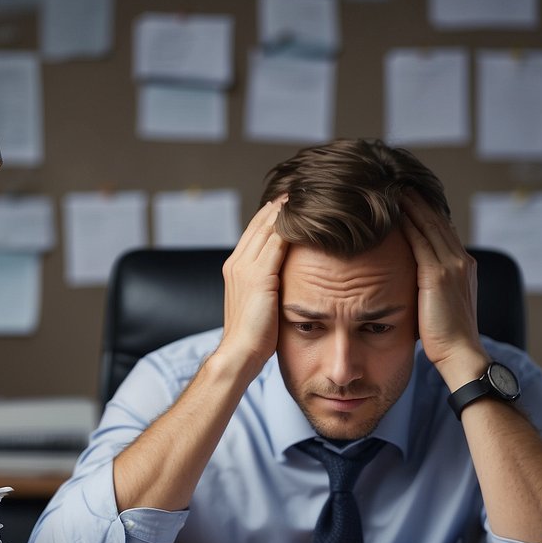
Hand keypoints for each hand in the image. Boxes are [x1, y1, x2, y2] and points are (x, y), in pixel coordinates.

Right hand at [216, 197, 289, 374]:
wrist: (239, 353)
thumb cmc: (253, 337)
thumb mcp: (259, 304)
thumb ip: (267, 286)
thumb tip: (284, 280)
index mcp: (234, 268)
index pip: (254, 232)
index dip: (271, 215)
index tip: (289, 201)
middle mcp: (236, 262)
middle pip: (260, 223)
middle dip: (280, 205)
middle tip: (300, 188)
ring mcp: (245, 267)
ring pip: (269, 228)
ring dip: (287, 210)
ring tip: (306, 194)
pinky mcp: (259, 276)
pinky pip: (277, 242)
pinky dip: (290, 227)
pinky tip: (307, 217)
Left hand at [399, 192, 488, 387]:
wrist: (460, 354)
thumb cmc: (445, 337)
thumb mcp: (441, 304)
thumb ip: (431, 285)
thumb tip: (412, 279)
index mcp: (464, 265)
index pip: (443, 229)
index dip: (426, 210)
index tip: (408, 196)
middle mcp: (461, 260)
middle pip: (437, 219)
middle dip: (418, 199)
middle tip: (398, 181)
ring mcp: (452, 265)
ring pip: (428, 224)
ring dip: (410, 204)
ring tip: (392, 187)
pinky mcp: (438, 274)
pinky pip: (419, 239)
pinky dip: (406, 222)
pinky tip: (391, 210)